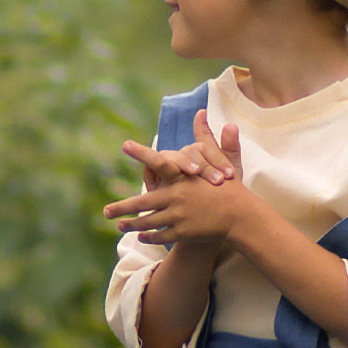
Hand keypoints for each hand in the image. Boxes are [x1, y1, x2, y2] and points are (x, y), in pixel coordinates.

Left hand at [108, 112, 245, 248]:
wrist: (242, 218)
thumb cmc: (231, 188)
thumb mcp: (221, 161)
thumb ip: (208, 138)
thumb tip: (202, 111)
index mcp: (183, 179)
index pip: (159, 162)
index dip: (142, 153)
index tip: (125, 145)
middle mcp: (177, 198)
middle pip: (142, 204)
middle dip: (121, 208)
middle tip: (105, 211)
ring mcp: (178, 217)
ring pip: (148, 222)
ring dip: (132, 225)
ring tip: (119, 225)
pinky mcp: (182, 234)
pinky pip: (160, 235)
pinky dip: (149, 236)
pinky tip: (141, 235)